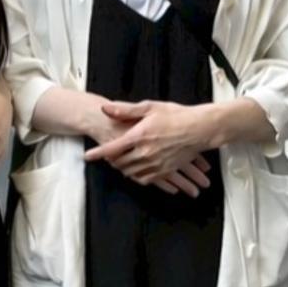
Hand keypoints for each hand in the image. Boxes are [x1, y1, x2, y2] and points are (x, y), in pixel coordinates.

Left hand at [84, 100, 217, 195]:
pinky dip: (136, 175)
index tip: (87, 156)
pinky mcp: (165, 170)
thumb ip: (125, 109)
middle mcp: (145, 152)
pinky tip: (136, 170)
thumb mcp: (150, 107)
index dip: (97, 153)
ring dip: (122, 168)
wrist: (200, 129)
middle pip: (119, 163)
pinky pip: (145, 179)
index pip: (112, 148)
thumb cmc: (176, 115)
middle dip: (111, 160)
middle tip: (107, 155)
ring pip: (131, 172)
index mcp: (139, 135)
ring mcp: (156, 164)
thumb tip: (105, 109)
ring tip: (120, 162)